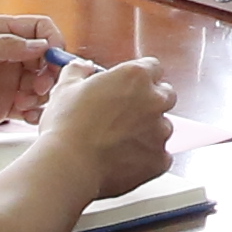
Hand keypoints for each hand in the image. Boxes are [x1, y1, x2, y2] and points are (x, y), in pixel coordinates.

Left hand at [0, 13, 67, 139]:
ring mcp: (6, 82)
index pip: (39, 28)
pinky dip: (36, 112)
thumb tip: (39, 45)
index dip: (53, 40)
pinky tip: (26, 117)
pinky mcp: (3, 106)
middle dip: (50, 72)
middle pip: (46, 58)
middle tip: (40, 87)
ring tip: (23, 104)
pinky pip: (31, 108)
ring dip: (42, 94)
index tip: (54, 58)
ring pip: (42, 84)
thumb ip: (1, 45)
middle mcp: (6, 56)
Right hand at [40, 49, 177, 196]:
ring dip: (148, 131)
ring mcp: (160, 131)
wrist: (69, 164)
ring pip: (162, 127)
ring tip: (119, 141)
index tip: (129, 86)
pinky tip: (124, 160)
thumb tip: (82, 68)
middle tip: (125, 114)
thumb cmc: (66, 126)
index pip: (153, 67)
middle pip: (165, 94)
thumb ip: (79, 71)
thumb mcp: (66, 87)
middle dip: (149, 102)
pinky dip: (146, 158)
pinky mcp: (159, 159)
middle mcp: (154, 100)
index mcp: (135, 77)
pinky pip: (160, 156)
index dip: (139, 78)